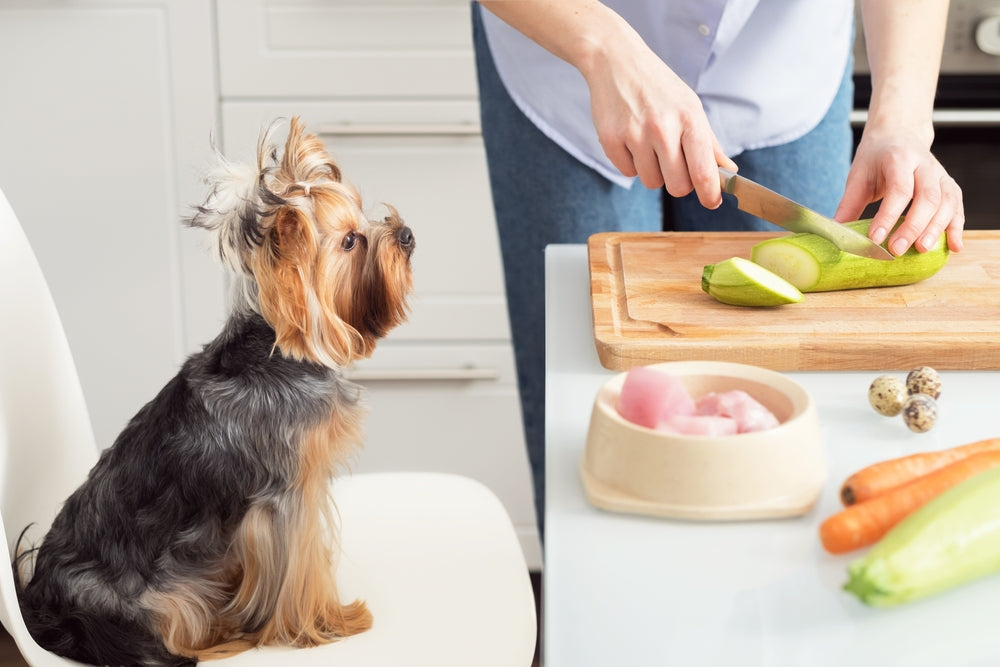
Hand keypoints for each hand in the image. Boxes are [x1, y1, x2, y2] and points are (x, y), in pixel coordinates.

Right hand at [582, 45, 737, 207]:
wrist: (617, 61)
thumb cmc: (659, 86)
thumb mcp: (690, 106)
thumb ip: (709, 143)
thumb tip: (729, 172)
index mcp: (689, 119)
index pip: (703, 171)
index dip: (710, 194)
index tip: (712, 202)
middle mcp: (663, 128)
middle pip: (677, 186)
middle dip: (678, 182)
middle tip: (673, 164)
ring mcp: (635, 134)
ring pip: (651, 182)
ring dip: (652, 171)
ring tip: (649, 146)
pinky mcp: (610, 139)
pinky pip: (627, 172)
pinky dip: (630, 162)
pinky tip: (630, 139)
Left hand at [834, 127, 963, 254]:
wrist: (899, 134)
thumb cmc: (876, 158)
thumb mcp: (858, 176)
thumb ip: (849, 205)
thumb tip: (836, 236)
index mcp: (899, 159)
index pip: (898, 190)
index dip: (888, 216)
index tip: (875, 238)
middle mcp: (925, 165)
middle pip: (928, 197)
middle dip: (913, 226)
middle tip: (897, 249)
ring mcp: (940, 174)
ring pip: (947, 202)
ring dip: (937, 228)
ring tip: (922, 250)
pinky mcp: (949, 185)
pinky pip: (957, 206)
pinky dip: (957, 227)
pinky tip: (954, 246)